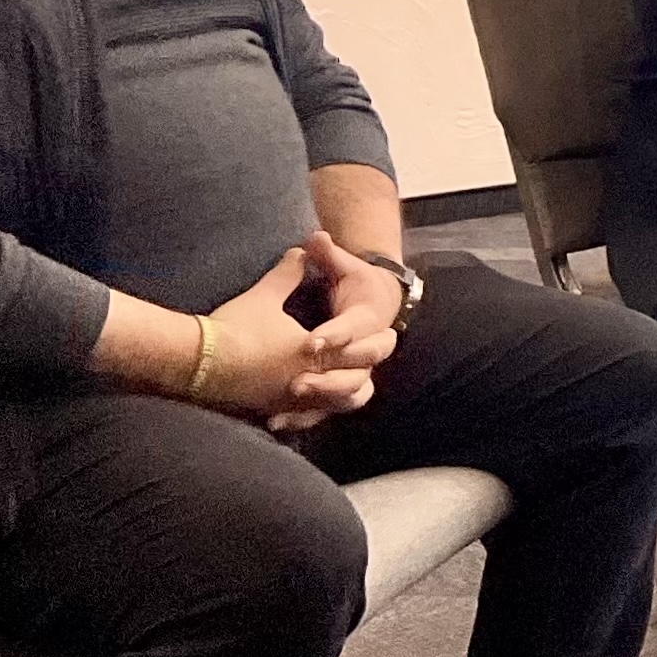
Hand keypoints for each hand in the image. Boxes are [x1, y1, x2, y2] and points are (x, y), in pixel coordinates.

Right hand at [189, 249, 378, 430]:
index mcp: (313, 353)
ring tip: (351, 383)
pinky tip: (315, 408)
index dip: (376, 342)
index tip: (390, 335)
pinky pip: (305, 416)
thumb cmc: (234, 327)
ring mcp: (290, 399)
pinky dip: (315, 412)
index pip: (359, 350)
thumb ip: (288, 273)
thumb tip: (302, 249)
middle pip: (354, 380)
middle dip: (368, 368)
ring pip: (334, 404)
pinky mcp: (271, 408)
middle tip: (376, 359)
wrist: (195, 361)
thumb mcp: (264, 295)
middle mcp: (308, 380)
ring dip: (346, 393)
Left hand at [288, 230, 407, 414]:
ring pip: (347, 396)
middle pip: (355, 372)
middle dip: (327, 379)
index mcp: (368, 321)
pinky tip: (276, 422)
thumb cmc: (360, 284)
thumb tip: (316, 235)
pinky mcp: (337, 391)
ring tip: (289, 399)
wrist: (381, 303)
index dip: (333, 337)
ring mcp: (354, 373)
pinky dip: (303, 418)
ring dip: (319, 399)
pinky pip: (325, 411)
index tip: (310, 342)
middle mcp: (365, 351)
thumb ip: (327, 254)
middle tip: (296, 381)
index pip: (352, 331)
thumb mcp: (344, 268)